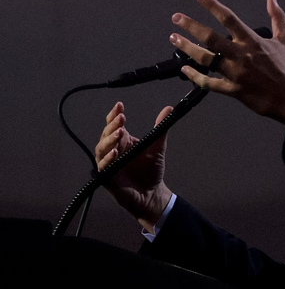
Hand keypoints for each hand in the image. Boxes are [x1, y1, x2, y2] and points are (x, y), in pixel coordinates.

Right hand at [95, 102, 173, 232]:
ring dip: (109, 140)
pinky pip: (103, 167)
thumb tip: (169, 108)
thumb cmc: (151, 170)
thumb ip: (161, 128)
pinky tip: (115, 154)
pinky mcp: (108, 178)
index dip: (114, 115)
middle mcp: (113, 150)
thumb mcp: (157, 147)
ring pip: (102, 149)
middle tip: (121, 118)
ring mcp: (109, 164)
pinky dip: (108, 160)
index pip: (114, 125)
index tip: (119, 105)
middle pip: (106, 135)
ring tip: (119, 133)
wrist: (152, 193)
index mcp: (123, 141)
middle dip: (112, 126)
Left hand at [169, 0, 284, 128]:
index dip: (213, 6)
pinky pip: (209, 84)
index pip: (229, 19)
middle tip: (177, 18)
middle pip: (210, 38)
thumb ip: (277, 17)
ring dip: (188, 48)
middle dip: (191, 26)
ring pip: (206, 59)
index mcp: (253, 42)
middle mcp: (241, 56)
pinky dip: (195, 77)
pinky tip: (185, 69)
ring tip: (175, 39)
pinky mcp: (233, 91)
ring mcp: (235, 74)